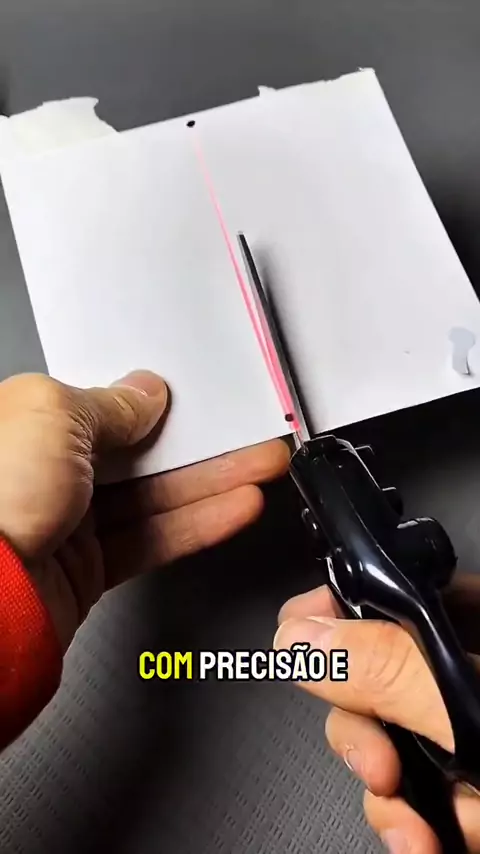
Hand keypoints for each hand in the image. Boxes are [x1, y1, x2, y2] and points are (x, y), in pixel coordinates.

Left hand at [0, 370, 288, 651]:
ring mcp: (65, 523)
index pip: (103, 408)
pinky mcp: (85, 569)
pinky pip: (151, 540)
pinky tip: (232, 509)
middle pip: (138, 454)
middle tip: (247, 437)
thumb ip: (109, 405)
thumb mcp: (54, 417)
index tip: (199, 403)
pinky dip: (195, 525)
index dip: (157, 406)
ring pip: (152, 498)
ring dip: (211, 483)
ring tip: (260, 469)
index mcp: (26, 426)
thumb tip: (143, 392)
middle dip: (200, 445)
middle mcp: (43, 473)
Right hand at [275, 576, 479, 853]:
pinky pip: (402, 788)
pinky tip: (429, 841)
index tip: (302, 659)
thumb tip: (299, 639)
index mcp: (461, 621)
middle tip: (382, 768)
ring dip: (391, 799)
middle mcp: (451, 664)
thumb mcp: (463, 710)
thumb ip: (386, 669)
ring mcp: (449, 721)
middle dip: (362, 737)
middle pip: (361, 677)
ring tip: (423, 829)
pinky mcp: (452, 773)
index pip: (373, 592)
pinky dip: (410, 822)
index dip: (327, 620)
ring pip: (377, 741)